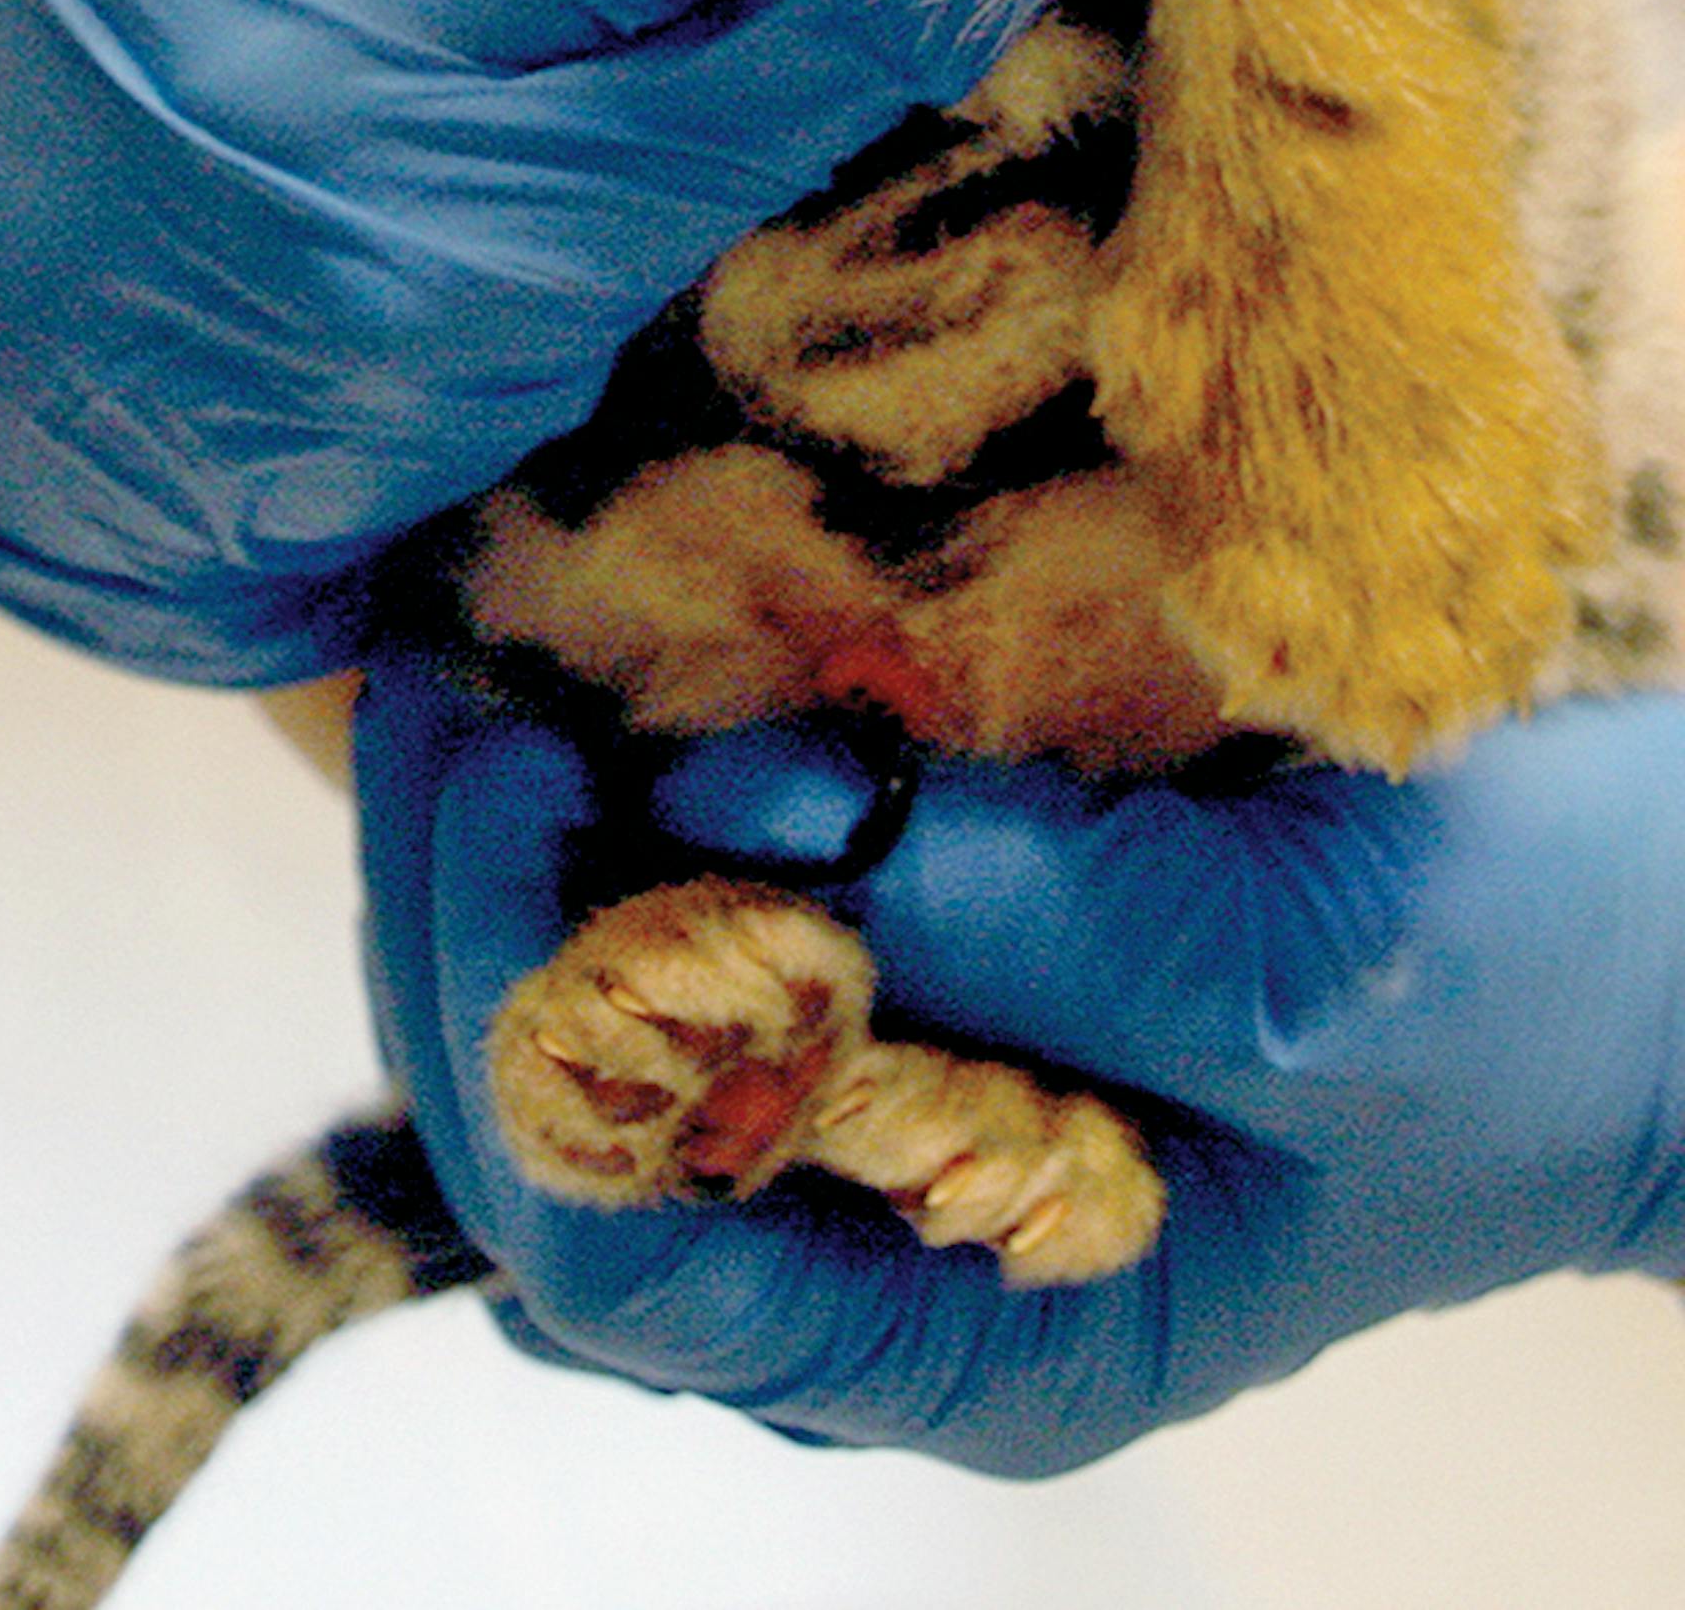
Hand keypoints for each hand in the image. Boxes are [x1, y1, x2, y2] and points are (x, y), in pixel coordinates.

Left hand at [356, 651, 1684, 1475]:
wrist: (1643, 965)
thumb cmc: (1521, 1003)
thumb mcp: (1304, 973)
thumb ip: (1033, 921)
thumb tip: (738, 812)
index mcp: (983, 1339)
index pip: (634, 1263)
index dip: (520, 1033)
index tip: (507, 795)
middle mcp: (897, 1267)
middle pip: (563, 1163)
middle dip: (463, 932)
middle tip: (445, 695)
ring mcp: (897, 1130)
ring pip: (598, 1054)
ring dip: (508, 874)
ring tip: (477, 670)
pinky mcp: (926, 993)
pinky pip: (699, 951)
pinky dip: (619, 834)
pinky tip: (597, 692)